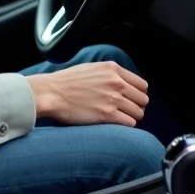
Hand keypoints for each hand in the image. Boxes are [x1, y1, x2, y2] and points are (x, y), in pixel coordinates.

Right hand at [26, 61, 149, 126]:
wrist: (51, 92)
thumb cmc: (66, 81)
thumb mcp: (91, 68)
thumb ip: (109, 73)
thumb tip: (122, 82)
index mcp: (113, 69)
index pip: (142, 85)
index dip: (138, 94)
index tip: (132, 100)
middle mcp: (116, 83)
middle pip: (143, 100)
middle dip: (137, 107)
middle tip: (127, 111)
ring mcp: (113, 99)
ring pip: (138, 113)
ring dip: (132, 117)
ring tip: (121, 119)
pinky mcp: (107, 115)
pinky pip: (130, 123)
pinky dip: (126, 126)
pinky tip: (116, 124)